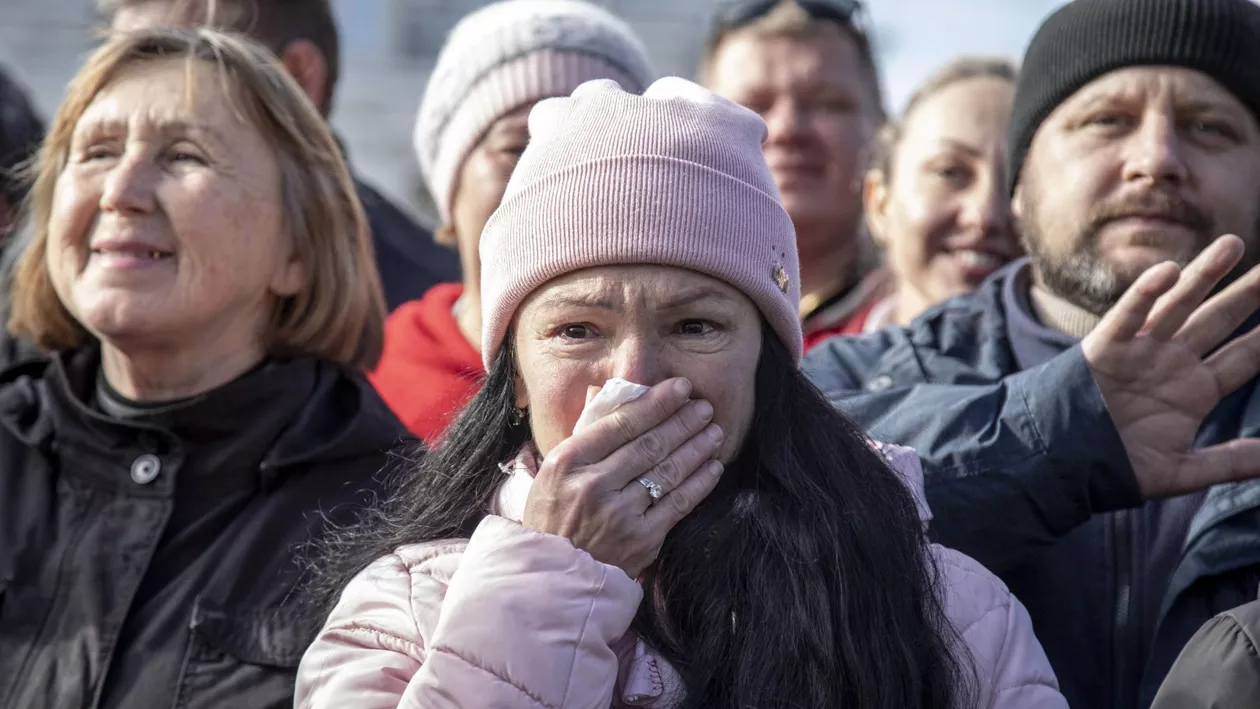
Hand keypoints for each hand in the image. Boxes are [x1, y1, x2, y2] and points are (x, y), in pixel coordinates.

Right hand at [521, 377, 724, 576]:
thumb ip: (587, 435)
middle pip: (650, 445)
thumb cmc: (554, 516)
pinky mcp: (642, 540)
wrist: (555, 574)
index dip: (656, 403)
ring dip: (696, 448)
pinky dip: (699, 483)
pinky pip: (678, 504)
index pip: (621, 423)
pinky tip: (712, 466)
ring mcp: (620, 515)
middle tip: (705, 407)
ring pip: (668, 472)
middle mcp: (594, 485)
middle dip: (683, 422)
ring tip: (714, 432)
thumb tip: (618, 396)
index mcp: (569, 462)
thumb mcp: (554, 470)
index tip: (681, 387)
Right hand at [1081, 235, 1259, 497]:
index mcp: (1196, 389)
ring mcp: (1141, 352)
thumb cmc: (1120, 468)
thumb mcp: (1182, 471)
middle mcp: (1172, 363)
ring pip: (1179, 306)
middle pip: (1219, 321)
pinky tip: (1168, 271)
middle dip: (1249, 294)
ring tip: (1232, 245)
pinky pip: (1128, 314)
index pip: (1244, 356)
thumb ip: (1229, 461)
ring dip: (1204, 275)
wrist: (1064, 466)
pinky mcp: (1106, 347)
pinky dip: (1145, 292)